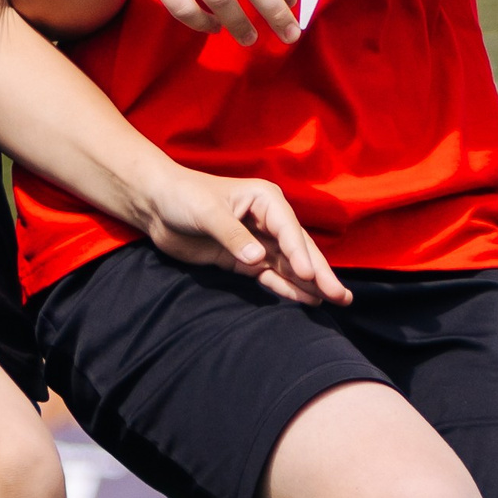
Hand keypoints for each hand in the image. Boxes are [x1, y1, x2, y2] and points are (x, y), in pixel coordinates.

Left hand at [140, 166, 352, 307]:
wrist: (155, 204)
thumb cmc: (182, 196)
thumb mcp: (207, 213)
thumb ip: (233, 236)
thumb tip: (258, 260)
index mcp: (264, 200)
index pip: (288, 230)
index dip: (300, 254)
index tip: (311, 275)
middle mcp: (267, 220)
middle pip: (298, 249)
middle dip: (319, 272)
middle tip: (341, 295)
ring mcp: (257, 241)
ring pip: (289, 265)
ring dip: (309, 283)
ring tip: (336, 301)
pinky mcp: (243, 259)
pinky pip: (269, 275)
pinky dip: (286, 287)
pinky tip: (306, 299)